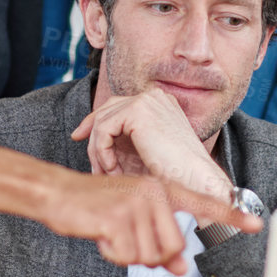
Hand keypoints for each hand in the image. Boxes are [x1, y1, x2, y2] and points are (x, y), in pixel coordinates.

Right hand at [43, 171, 259, 274]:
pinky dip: (112, 255)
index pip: (203, 204)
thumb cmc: (98, 209)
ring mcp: (135, 203)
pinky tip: (102, 237)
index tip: (256, 226)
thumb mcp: (132, 224)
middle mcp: (153, 193)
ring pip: (150, 256)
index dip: (230, 217)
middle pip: (172, 247)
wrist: (59, 193)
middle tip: (128, 243)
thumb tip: (180, 268)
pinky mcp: (115, 217)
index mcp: (162, 190)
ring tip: (113, 236)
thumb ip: (159, 244)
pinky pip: (125, 256)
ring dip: (129, 256)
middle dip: (151, 257)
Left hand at [71, 88, 229, 196]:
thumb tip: (90, 136)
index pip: (119, 105)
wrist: (195, 180)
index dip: (96, 120)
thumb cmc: (175, 175)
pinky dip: (102, 151)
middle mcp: (154, 97)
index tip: (80, 136)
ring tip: (106, 173)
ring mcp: (146, 100)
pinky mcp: (137, 111)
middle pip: (108, 108)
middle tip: (82, 151)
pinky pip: (103, 129)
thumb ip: (125, 140)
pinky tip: (112, 169)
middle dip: (90, 131)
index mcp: (159, 103)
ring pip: (102, 120)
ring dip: (98, 150)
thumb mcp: (146, 151)